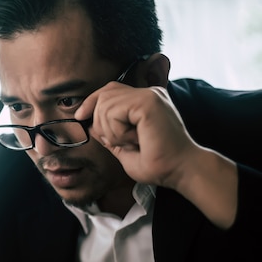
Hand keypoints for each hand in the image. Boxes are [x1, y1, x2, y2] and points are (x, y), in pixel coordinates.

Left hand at [75, 82, 237, 227]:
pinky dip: (117, 131)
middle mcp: (149, 93)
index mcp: (145, 102)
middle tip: (120, 143)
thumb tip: (89, 124)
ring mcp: (149, 95)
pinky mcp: (148, 102)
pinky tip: (135, 140)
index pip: (110, 90)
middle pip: (105, 94)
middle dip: (100, 122)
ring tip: (131, 143)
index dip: (92, 101)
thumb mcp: (125, 148)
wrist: (181, 172)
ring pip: (106, 104)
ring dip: (110, 131)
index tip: (80, 116)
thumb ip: (109, 134)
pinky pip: (114, 112)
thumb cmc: (158, 165)